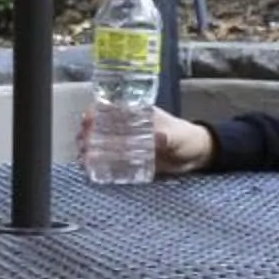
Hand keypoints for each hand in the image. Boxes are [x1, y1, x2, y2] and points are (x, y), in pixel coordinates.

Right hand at [71, 105, 216, 175]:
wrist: (195, 156)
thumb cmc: (186, 137)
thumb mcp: (177, 135)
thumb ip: (167, 136)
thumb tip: (157, 138)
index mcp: (135, 115)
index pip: (109, 109)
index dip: (95, 112)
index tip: (87, 120)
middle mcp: (126, 128)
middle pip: (99, 128)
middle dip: (87, 134)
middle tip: (83, 144)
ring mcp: (126, 145)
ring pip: (100, 145)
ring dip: (88, 149)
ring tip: (83, 158)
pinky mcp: (129, 162)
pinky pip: (109, 162)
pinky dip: (97, 164)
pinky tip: (90, 169)